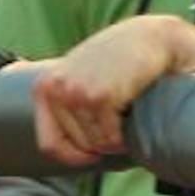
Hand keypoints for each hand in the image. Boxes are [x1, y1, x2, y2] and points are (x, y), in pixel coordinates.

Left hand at [32, 16, 185, 166]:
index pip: (49, 144)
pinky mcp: (99, 97)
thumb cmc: (117, 61)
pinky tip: (131, 114)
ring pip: (96, 144)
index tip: (91, 157)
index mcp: (44, 87)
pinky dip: (125, 136)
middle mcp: (55, 90)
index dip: (73, 157)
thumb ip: (63, 104)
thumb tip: (54, 149)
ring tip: (125, 113)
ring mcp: (76, 92)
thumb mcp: (80, 76)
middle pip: (78, 146)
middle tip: (118, 122)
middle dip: (101, 143)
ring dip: (115, 139)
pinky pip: (111, 138)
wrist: (150, 38)